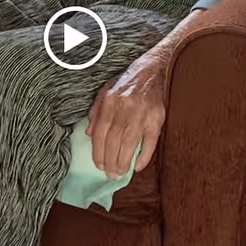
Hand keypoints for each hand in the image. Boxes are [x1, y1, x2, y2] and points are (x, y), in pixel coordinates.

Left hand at [87, 46, 169, 178]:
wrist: (152, 70)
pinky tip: (137, 166)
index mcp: (109, 102)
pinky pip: (150, 141)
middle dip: (110, 161)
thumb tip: (88, 134)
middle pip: (114, 141)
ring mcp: (142, 113)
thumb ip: (95, 113)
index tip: (99, 166)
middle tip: (110, 175)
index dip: (98, 152)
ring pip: (129, 143)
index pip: (100, 133)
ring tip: (120, 174)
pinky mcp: (157, 118)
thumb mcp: (104, 93)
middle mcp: (124, 108)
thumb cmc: (126, 84)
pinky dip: (144, 156)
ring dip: (124, 162)